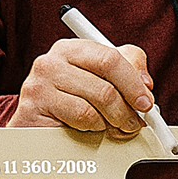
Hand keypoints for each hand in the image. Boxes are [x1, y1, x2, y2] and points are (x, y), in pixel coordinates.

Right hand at [7, 39, 153, 137]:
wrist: (36, 123)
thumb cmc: (72, 101)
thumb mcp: (101, 80)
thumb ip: (127, 71)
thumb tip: (145, 84)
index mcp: (70, 49)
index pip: (110, 58)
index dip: (133, 83)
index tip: (145, 102)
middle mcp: (50, 62)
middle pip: (105, 87)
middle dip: (126, 111)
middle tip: (134, 123)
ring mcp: (38, 86)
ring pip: (92, 109)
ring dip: (108, 124)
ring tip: (107, 126)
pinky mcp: (32, 111)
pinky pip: (76, 123)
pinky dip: (89, 130)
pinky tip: (85, 128)